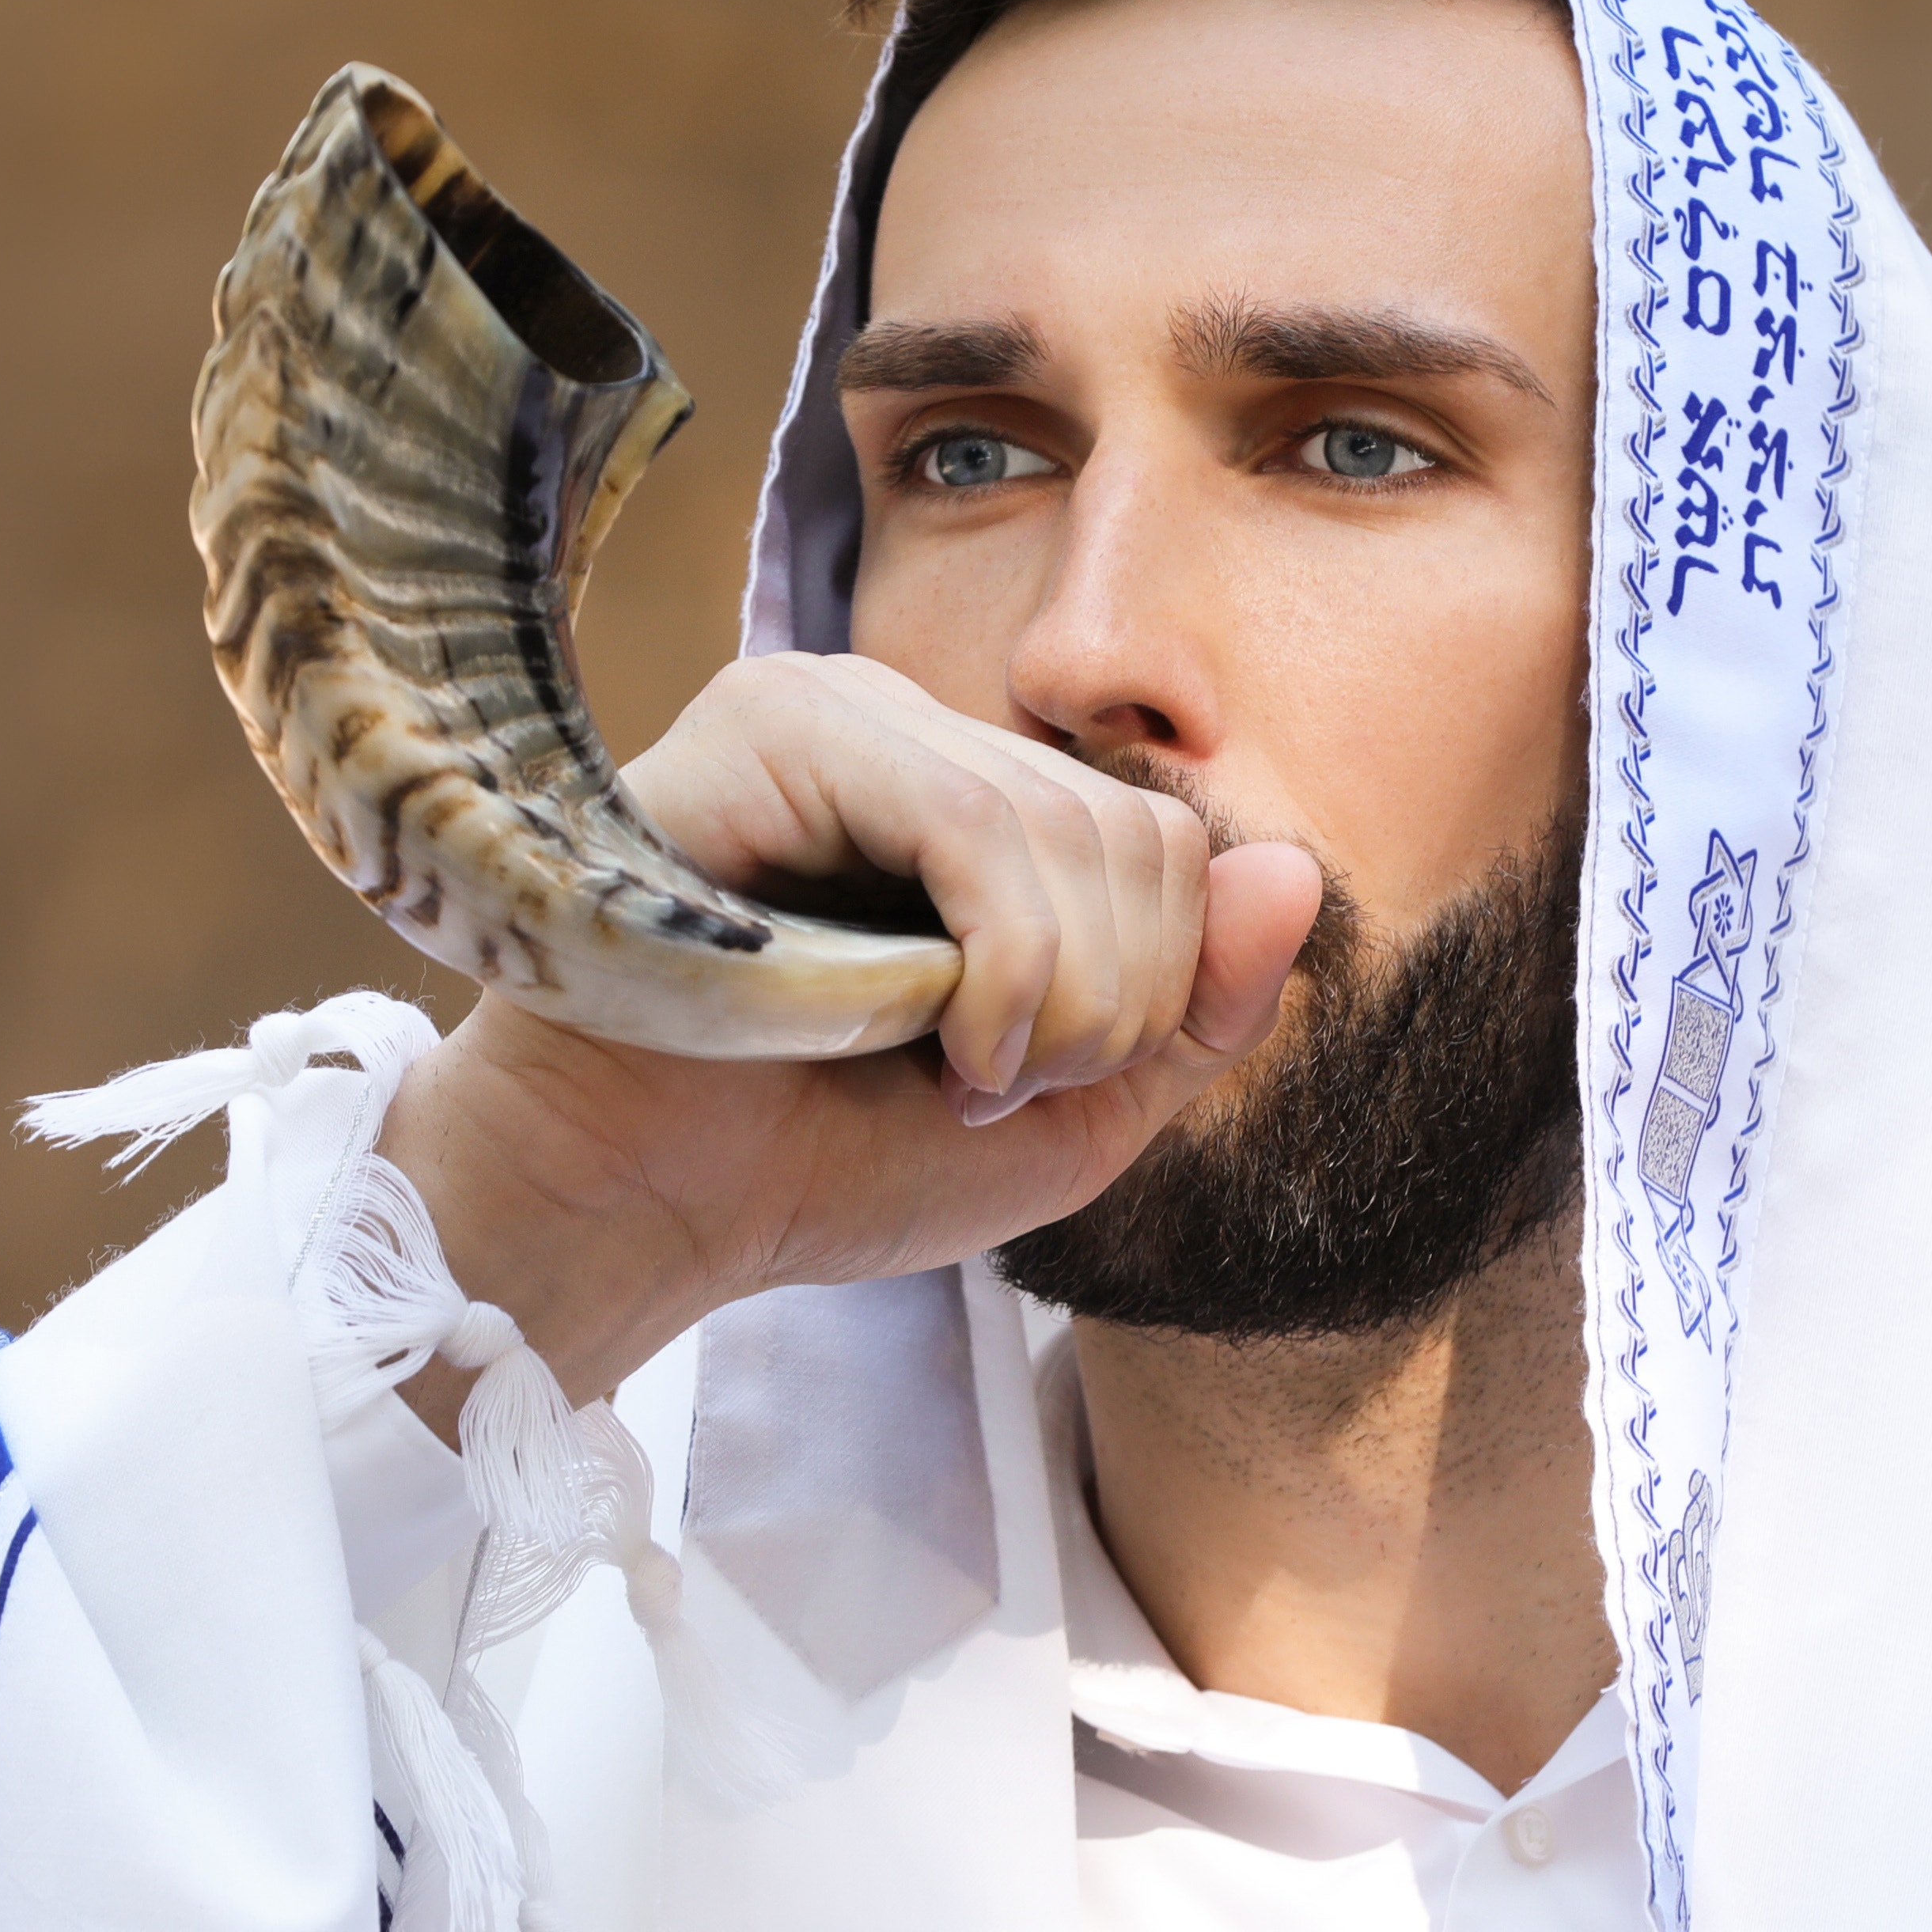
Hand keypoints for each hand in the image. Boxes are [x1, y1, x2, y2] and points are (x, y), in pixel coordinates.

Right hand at [374, 652, 1326, 1401]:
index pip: (1171, 844)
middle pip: (1140, 832)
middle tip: (993, 1093)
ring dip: (1054, 1000)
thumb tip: (1293, 869)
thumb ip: (1193, 1010)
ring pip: (1072, 827)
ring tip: (953, 1079)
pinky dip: (998, 964)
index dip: (1156, 990)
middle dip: (1110, 1005)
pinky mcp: (767, 730)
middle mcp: (908, 733)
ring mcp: (834, 714)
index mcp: (971, 801)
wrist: (638, 1217)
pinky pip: (969, 819)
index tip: (1033, 1086)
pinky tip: (928, 1040)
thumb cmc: (820, 1165)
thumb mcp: (1068, 1117)